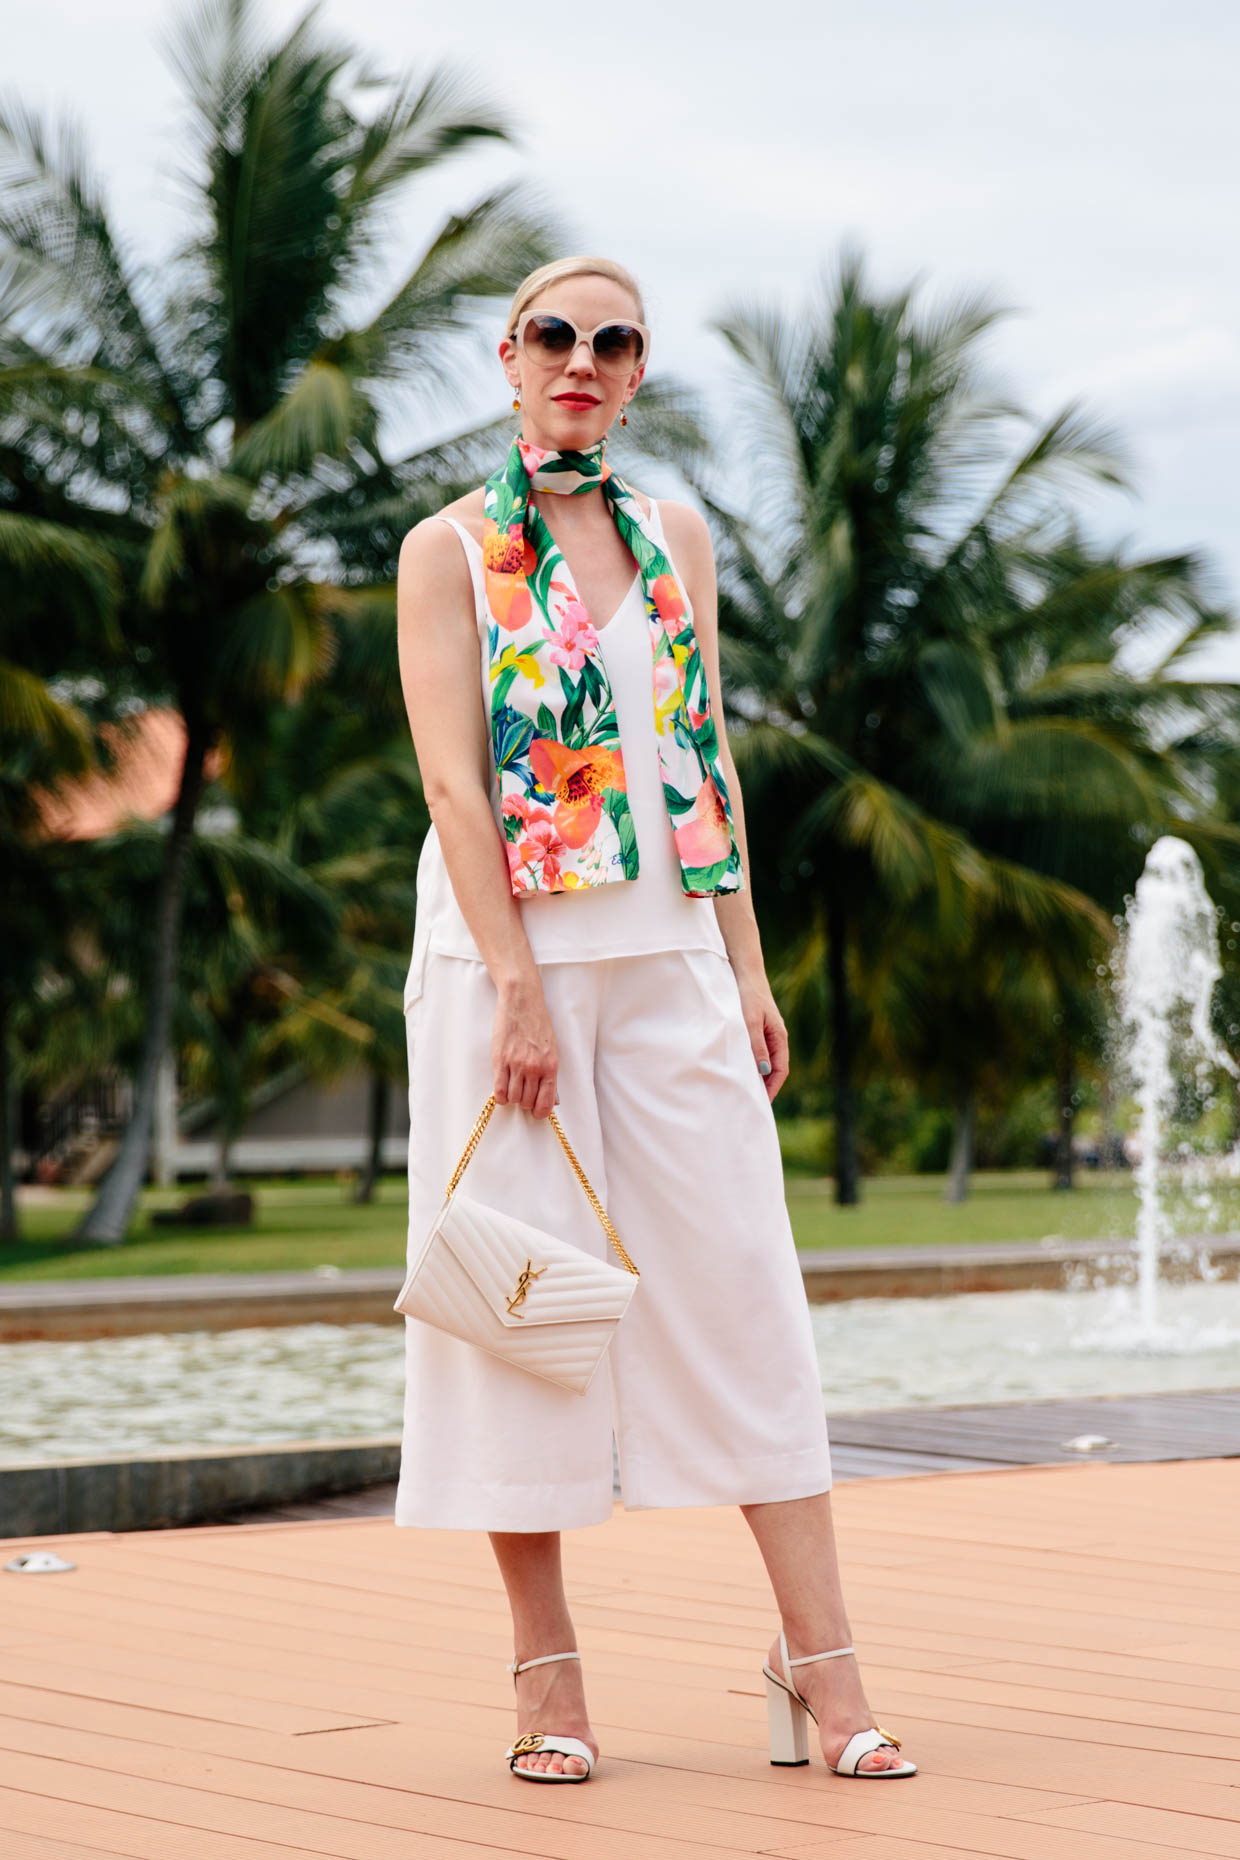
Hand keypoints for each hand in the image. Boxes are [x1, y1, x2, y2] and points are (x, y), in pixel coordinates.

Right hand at [492, 977, 558, 1118]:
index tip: (536, 1111)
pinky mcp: (500, 1060)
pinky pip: (499, 1090)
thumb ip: (551, 1075)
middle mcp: (534, 1068)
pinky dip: (500, 1095)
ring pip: (513, 1098)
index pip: (545, 1103)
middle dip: (525, 1102)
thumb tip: (552, 1100)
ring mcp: (516, 1065)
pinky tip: (502, 1089)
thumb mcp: (552, 1049)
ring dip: (512, 1097)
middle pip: (527, 1102)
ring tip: (512, 1087)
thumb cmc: (538, 1024)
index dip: (540, 1112)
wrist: (522, 1002)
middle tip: (523, 1092)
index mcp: (550, 1066)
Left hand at [737, 972, 789, 1101]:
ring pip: (766, 1061)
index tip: (762, 1103)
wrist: (744, 972)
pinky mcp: (757, 1029)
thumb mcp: (750, 1022)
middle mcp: (776, 1037)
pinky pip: (758, 1052)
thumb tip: (764, 1071)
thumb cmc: (748, 995)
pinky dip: (752, 1064)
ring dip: (759, 1076)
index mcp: (779, 1037)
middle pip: (775, 1068)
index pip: (781, 1070)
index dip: (773, 1087)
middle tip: (754, 1103)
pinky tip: (741, 1070)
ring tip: (747, 1091)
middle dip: (767, 1086)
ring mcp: (767, 1033)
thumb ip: (756, 1046)